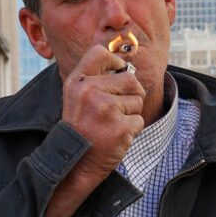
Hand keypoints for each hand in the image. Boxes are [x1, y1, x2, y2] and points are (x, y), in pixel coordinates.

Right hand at [45, 44, 145, 216]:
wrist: (75, 163)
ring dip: (131, 114)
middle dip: (131, 95)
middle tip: (116, 111)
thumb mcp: (77, 98)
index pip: (100, 53)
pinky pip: (139, 121)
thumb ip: (95, 79)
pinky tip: (116, 137)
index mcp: (77, 82)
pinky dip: (132, 131)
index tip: (119, 71)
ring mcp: (106, 109)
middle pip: (130, 79)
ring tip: (112, 125)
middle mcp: (90, 91)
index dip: (116, 62)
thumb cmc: (81, 130)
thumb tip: (125, 66)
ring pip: (137, 101)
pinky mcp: (121, 127)